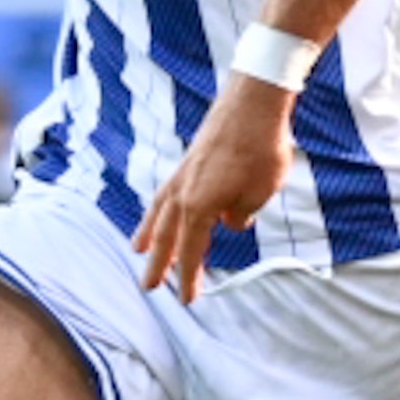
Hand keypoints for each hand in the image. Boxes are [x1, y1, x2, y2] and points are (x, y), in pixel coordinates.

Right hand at [133, 76, 295, 302]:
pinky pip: (166, 192)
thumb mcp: (260, 192)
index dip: (189, 276)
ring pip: (160, 212)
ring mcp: (182, 174)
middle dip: (158, 263)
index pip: (191, 249)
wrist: (254, 101)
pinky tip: (162, 211)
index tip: (188, 298)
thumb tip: (231, 221)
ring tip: (139, 250)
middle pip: (167, 235)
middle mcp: (182, 191)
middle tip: (148, 285)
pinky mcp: (188, 160)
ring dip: (150, 234)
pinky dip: (159, 208)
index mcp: (198, 205)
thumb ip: (242, 215)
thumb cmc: (261, 147)